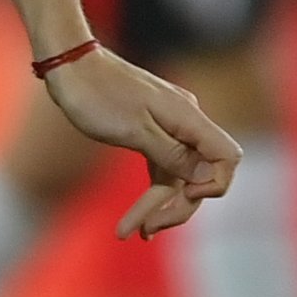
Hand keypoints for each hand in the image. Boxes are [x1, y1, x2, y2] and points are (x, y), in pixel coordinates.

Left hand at [39, 45, 240, 237]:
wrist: (69, 66)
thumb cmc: (97, 95)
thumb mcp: (134, 131)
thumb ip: (173, 155)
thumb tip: (209, 178)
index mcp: (187, 117)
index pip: (226, 157)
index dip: (213, 184)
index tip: (184, 197)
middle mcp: (185, 121)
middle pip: (202, 175)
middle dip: (179, 206)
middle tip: (147, 229)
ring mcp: (169, 126)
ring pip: (179, 176)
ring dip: (160, 205)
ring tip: (134, 231)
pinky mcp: (151, 131)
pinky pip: (162, 167)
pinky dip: (152, 192)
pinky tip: (137, 217)